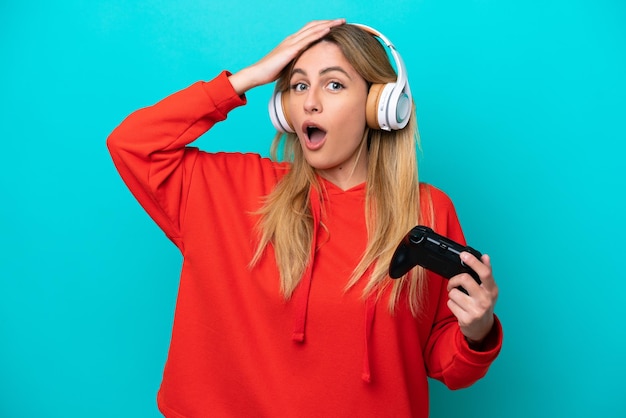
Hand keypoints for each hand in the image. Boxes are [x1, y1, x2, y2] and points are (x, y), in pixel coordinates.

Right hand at [228, 19, 345, 94]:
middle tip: (342, 21)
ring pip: (312, 30)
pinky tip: (327, 30)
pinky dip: (318, 33)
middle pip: (313, 26)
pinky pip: (307, 39)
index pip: (310, 30)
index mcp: (292, 42)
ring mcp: (291, 43)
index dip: (323, 26)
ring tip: (339, 22)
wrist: (257, 73)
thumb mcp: (287, 65)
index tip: (335, 26)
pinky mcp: (290, 50)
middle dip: (328, 22)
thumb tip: (306, 66)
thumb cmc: (270, 72)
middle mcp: (292, 39)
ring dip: (327, 24)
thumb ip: (296, 62)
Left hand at [447, 252, 498, 345]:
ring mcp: (476, 311)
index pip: (485, 273)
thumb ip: (486, 273)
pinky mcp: (466, 319)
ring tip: (459, 299)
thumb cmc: (483, 304)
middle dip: (454, 280)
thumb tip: (485, 256)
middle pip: (465, 279)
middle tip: (453, 284)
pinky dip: (451, 304)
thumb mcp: (488, 290)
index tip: (464, 255)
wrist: (482, 328)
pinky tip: (459, 308)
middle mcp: (485, 300)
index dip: (474, 262)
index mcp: (492, 290)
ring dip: (452, 295)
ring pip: (453, 293)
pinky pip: (450, 304)